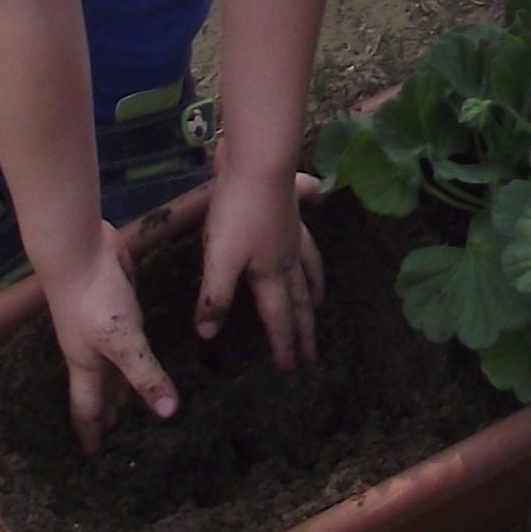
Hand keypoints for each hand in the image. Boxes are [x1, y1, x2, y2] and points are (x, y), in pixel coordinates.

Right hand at [42, 226, 177, 454]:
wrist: (79, 249)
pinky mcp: (115, 307)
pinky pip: (127, 341)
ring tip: (133, 403)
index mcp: (86, 365)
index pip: (86, 408)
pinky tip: (145, 352)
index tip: (94, 455)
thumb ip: (145, 375)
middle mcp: (91, 351)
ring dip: (121, 385)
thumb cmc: (94, 300)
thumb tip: (168, 415)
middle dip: (108, 412)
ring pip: (112, 365)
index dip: (91, 431)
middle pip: (99, 389)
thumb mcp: (123, 342)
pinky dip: (134, 354)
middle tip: (121, 433)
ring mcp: (101, 327)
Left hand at [195, 167, 325, 368]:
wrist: (258, 164)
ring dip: (315, 290)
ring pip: (309, 269)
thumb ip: (215, 296)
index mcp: (269, 274)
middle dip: (305, 329)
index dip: (283, 343)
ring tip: (321, 303)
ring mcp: (293, 234)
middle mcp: (287, 258)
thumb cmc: (236, 213)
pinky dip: (312, 236)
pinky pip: (308, 234)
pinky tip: (317, 211)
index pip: (278, 317)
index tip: (292, 367)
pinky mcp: (290, 210)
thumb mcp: (219, 258)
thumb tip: (209, 334)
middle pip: (299, 300)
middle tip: (314, 353)